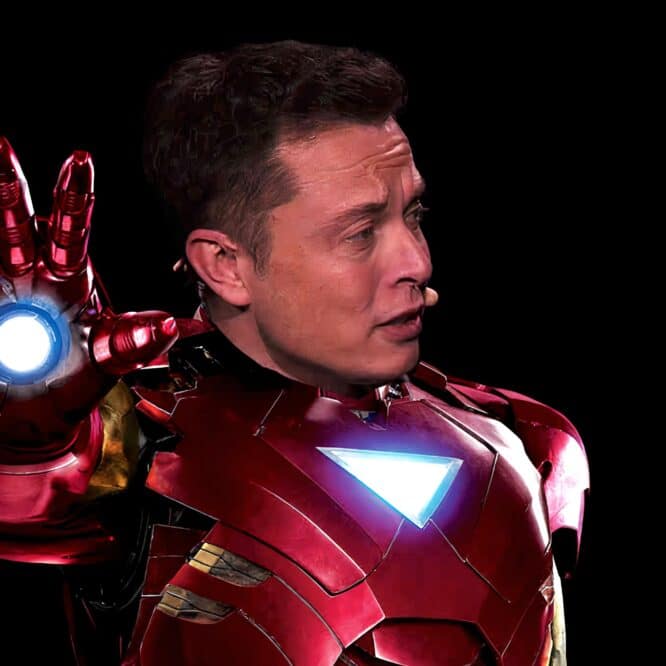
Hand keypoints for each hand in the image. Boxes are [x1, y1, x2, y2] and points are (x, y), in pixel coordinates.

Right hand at [0, 137, 177, 452]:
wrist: (34, 417)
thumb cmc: (75, 380)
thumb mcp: (108, 360)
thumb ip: (132, 341)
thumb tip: (168, 326)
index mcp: (70, 280)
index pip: (73, 232)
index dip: (75, 196)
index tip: (79, 156)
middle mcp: (33, 277)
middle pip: (22, 227)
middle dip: (11, 188)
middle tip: (1, 145)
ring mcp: (5, 289)